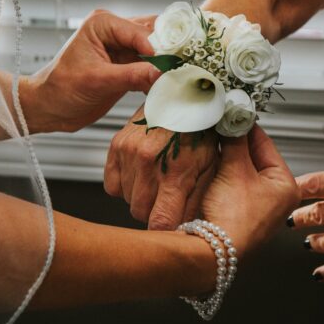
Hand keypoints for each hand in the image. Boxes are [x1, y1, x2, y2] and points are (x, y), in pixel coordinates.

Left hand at [22, 10, 160, 133]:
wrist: (49, 108)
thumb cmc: (61, 89)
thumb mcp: (98, 81)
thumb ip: (132, 75)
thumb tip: (161, 72)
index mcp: (103, 24)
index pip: (142, 32)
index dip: (158, 49)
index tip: (171, 68)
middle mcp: (114, 30)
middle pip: (153, 35)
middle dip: (166, 53)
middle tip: (178, 71)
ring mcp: (122, 47)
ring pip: (155, 50)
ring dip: (163, 65)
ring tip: (172, 80)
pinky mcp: (126, 65)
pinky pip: (151, 66)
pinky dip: (157, 76)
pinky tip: (161, 87)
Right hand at [105, 106, 218, 229]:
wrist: (185, 93)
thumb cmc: (203, 128)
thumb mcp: (211, 165)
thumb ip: (198, 198)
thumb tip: (190, 227)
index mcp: (175, 173)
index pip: (160, 224)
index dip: (166, 230)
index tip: (172, 226)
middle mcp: (147, 164)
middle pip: (140, 214)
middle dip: (154, 212)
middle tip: (168, 198)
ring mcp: (129, 154)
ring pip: (127, 200)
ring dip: (141, 196)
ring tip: (158, 179)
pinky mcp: (116, 146)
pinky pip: (112, 185)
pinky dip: (125, 185)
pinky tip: (142, 174)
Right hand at [201, 126, 299, 253]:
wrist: (212, 251)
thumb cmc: (233, 217)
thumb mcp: (234, 169)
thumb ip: (235, 140)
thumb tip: (234, 117)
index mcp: (286, 186)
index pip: (266, 144)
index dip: (246, 127)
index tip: (233, 113)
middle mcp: (276, 198)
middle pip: (252, 157)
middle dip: (234, 142)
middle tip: (219, 126)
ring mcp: (257, 207)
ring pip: (239, 170)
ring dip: (225, 157)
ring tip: (211, 142)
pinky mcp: (239, 214)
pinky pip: (230, 185)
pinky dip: (220, 173)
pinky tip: (208, 164)